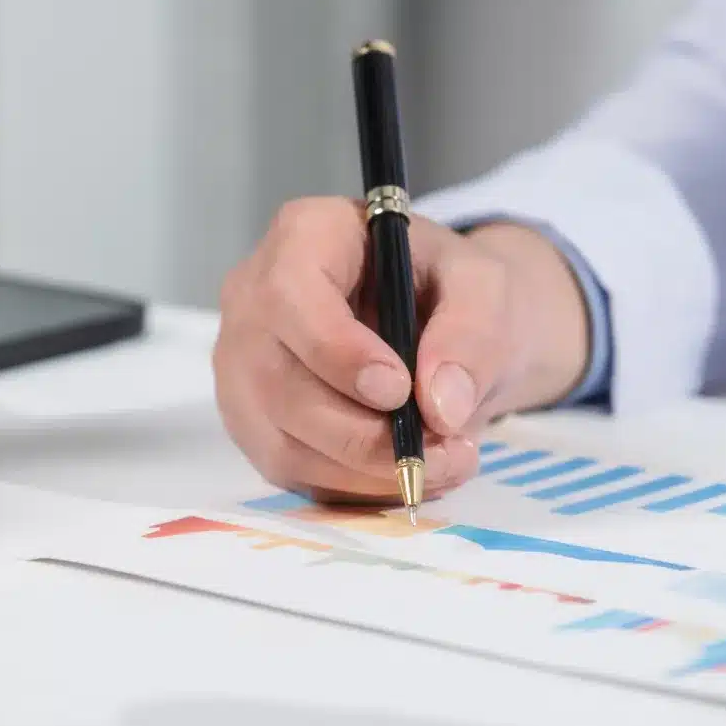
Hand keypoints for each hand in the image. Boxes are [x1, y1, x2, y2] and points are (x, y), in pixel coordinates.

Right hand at [213, 196, 590, 502]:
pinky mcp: (254, 423)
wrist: (438, 323)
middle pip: (278, 380)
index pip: (289, 296)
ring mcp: (242, 366)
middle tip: (441, 445)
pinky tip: (407, 473)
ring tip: (443, 462)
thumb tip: (441, 405)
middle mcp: (252, 299)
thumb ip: (472, 332)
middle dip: (362, 432)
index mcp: (302, 237)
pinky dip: (354, 488)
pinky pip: (289, 472)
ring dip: (365, 470)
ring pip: (281, 439)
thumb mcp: (483, 286)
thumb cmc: (447, 288)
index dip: (336, 351)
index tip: (399, 390)